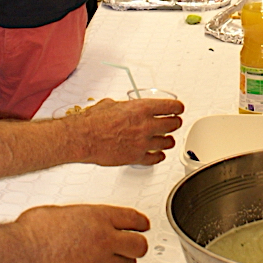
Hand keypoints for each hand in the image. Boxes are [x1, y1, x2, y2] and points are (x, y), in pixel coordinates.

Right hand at [14, 203, 149, 262]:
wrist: (26, 253)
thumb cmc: (37, 230)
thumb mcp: (64, 210)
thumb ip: (81, 216)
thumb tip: (81, 219)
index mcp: (99, 217)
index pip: (134, 219)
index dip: (141, 223)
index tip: (143, 225)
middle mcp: (104, 240)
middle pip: (139, 245)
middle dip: (138, 245)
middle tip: (135, 244)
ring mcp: (99, 262)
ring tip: (122, 261)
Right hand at [66, 96, 182, 165]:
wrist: (84, 137)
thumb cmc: (93, 121)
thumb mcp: (112, 104)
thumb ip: (126, 106)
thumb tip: (127, 106)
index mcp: (141, 108)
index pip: (171, 107)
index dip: (177, 108)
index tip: (178, 109)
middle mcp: (146, 125)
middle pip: (173, 124)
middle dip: (175, 123)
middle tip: (174, 123)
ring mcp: (143, 143)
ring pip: (168, 142)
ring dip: (168, 140)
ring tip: (167, 139)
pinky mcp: (137, 157)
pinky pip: (156, 158)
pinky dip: (159, 156)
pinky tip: (157, 154)